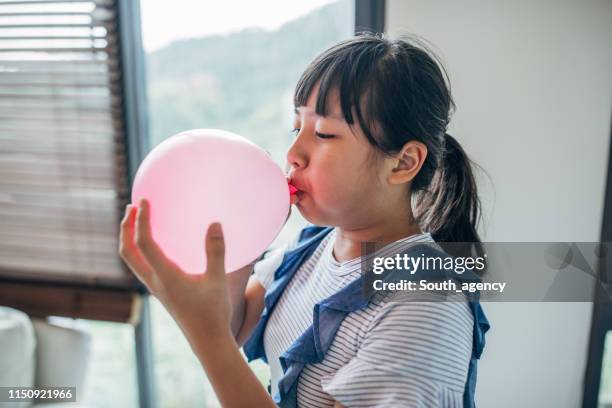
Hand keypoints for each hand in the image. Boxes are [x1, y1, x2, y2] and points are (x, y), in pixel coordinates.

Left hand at [119, 199, 231, 343]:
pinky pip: (141, 265)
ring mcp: (154, 287)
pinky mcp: (159, 290)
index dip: (141, 220)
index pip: (144, 244)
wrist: (207, 340)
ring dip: (129, 238)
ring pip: (131, 260)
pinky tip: (153, 242)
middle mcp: (154, 282)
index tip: (144, 201)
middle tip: (131, 206)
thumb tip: (214, 223)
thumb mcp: (218, 279)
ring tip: (136, 219)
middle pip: (127, 252)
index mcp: (166, 277)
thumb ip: (216, 251)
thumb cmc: (214, 311)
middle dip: (126, 228)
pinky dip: (139, 248)